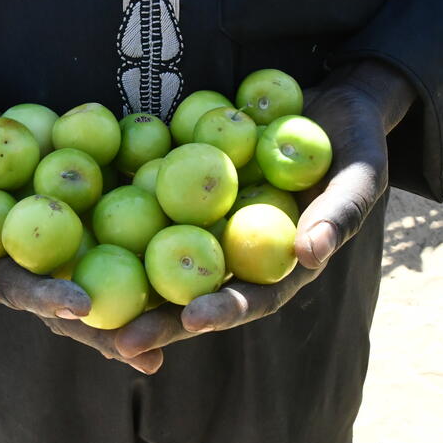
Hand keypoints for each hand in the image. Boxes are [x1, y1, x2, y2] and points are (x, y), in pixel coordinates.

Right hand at [0, 63, 163, 373]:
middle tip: (151, 347)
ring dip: (139, 290)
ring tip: (184, 317)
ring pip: (101, 265)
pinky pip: (113, 215)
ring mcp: (55, 233)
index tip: (84, 308)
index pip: (23, 292)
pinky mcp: (77, 203)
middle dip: (109, 325)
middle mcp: (27, 258)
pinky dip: (145, 225)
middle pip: (72, 295)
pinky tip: (190, 231)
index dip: (52, 302)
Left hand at [115, 59, 416, 359]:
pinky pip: (153, 210)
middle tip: (120, 341)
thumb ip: (339, 213)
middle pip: (197, 295)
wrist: (333, 102)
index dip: (222, 311)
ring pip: (165, 262)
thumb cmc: (357, 141)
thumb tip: (311, 254)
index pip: (251, 299)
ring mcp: (213, 226)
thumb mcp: (360, 174)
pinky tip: (82, 230)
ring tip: (86, 308)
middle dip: (161, 322)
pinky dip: (121, 224)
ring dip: (128, 285)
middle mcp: (242, 253)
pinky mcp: (188, 193)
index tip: (192, 320)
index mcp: (283, 264)